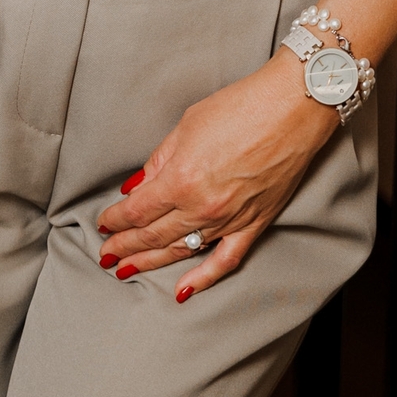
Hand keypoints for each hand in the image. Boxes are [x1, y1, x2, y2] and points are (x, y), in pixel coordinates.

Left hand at [95, 50, 336, 298]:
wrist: (292, 107)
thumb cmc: (241, 106)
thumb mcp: (187, 125)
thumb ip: (159, 160)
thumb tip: (137, 187)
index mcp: (181, 179)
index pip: (137, 211)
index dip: (116, 220)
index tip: (104, 223)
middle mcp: (202, 206)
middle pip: (153, 235)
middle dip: (126, 246)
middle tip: (106, 254)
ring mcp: (229, 219)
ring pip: (182, 250)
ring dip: (152, 261)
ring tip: (128, 269)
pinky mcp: (254, 224)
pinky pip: (225, 260)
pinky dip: (203, 279)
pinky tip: (183, 290)